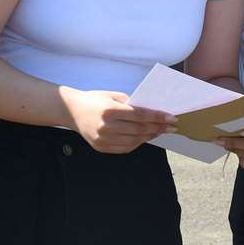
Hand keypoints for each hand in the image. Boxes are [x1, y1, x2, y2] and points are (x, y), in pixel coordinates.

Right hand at [61, 89, 175, 153]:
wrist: (71, 111)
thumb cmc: (95, 99)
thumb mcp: (113, 95)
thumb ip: (131, 103)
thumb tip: (152, 112)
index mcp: (109, 110)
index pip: (139, 115)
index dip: (157, 117)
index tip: (172, 117)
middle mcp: (106, 126)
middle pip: (139, 130)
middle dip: (158, 127)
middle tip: (171, 126)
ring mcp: (103, 139)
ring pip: (134, 141)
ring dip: (150, 136)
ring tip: (160, 131)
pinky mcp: (101, 147)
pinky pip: (125, 148)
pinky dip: (138, 143)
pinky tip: (145, 137)